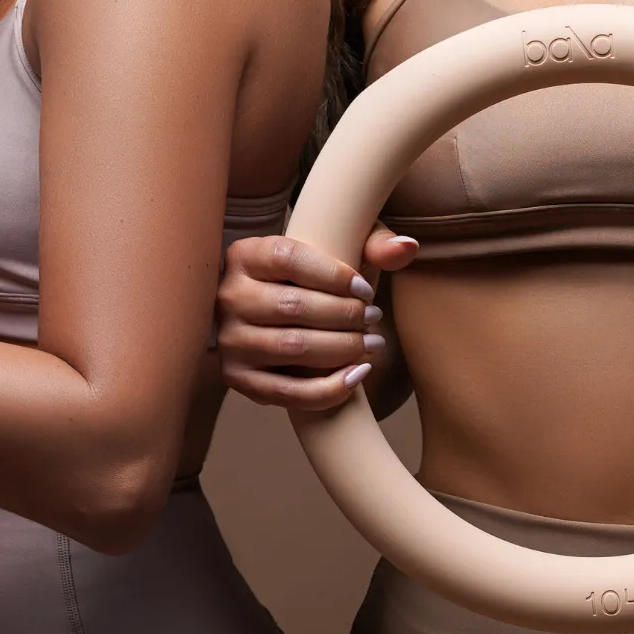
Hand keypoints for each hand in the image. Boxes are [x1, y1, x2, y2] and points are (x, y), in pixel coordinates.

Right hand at [216, 224, 418, 409]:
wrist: (276, 317)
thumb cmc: (314, 278)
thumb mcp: (338, 247)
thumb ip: (375, 242)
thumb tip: (405, 249)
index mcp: (244, 255)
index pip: (289, 259)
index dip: (335, 276)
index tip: (366, 290)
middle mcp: (228, 296)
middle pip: (293, 306)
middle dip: (345, 315)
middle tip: (374, 318)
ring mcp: (230, 340)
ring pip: (292, 347)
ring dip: (342, 349)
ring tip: (372, 344)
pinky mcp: (237, 377)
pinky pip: (285, 391)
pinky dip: (327, 389)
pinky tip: (357, 375)